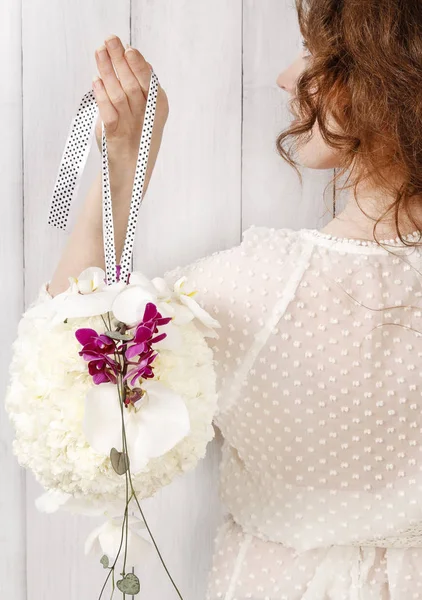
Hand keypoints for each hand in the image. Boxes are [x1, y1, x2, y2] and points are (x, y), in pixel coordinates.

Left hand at [93, 34, 168, 169]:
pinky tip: (96, 81)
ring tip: (99, 52)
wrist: (130, 172)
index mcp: (158, 108)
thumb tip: (133, 57)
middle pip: (133, 84)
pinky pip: (108, 113)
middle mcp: (146, 117)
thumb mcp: (145, 111)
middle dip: (120, 61)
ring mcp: (131, 127)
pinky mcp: (115, 137)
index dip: (138, 64)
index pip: (149, 82)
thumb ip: (140, 87)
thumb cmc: (137, 137)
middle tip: (109, 40)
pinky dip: (101, 96)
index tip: (127, 47)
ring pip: (119, 94)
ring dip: (108, 72)